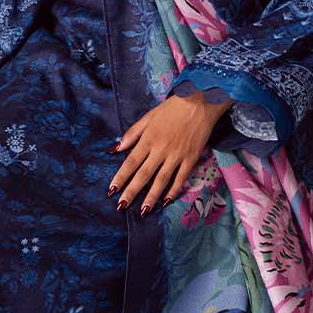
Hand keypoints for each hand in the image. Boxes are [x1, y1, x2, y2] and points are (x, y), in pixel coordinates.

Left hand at [110, 91, 231, 213]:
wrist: (200, 102)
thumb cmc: (172, 108)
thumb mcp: (149, 116)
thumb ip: (132, 134)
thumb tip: (116, 149)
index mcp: (148, 139)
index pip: (131, 162)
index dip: (121, 177)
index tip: (112, 190)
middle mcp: (160, 150)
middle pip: (143, 175)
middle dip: (131, 192)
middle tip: (121, 207)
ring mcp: (177, 156)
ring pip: (161, 180)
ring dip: (151, 197)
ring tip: (143, 211)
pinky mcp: (191, 159)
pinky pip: (181, 178)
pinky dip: (174, 191)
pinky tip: (166, 201)